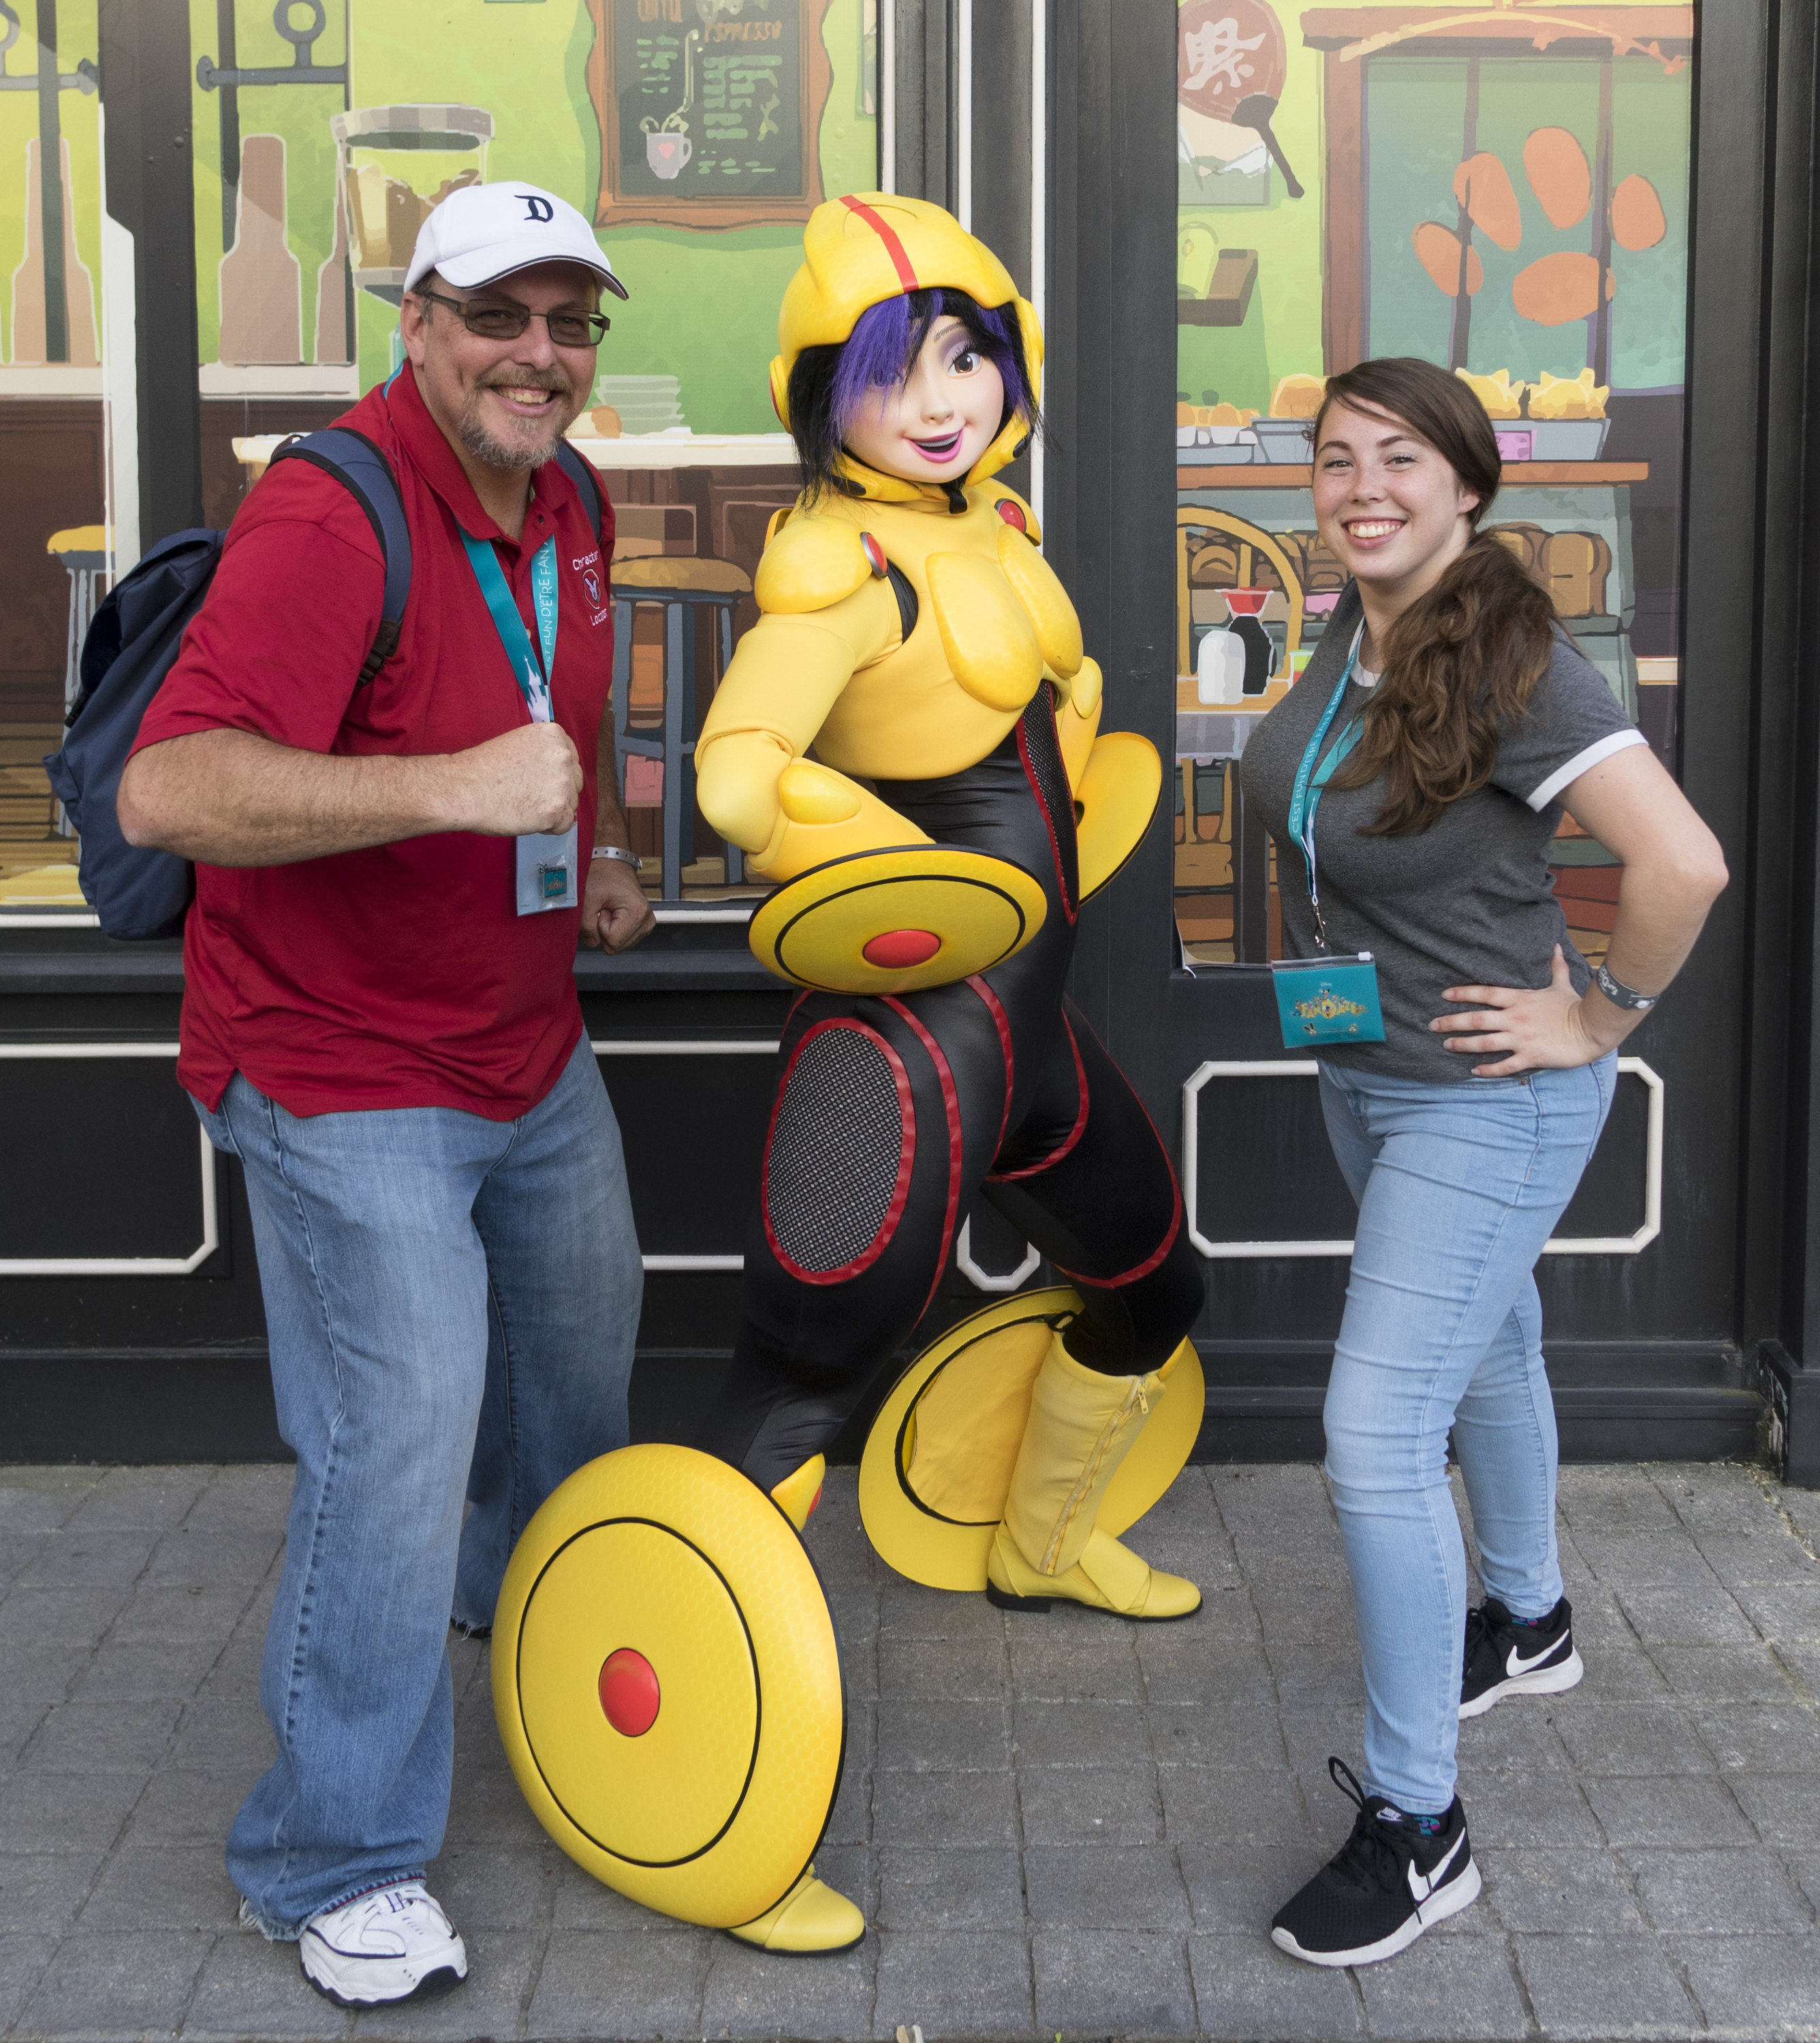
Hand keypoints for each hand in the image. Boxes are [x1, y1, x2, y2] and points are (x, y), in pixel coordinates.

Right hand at [452, 724, 583, 835]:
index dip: (556, 773)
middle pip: (575, 781)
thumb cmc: (482, 768)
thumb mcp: (518, 744)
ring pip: (571, 804)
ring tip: (524, 806)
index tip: (541, 780)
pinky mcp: (555, 809)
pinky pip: (564, 825)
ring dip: (553, 810)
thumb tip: (558, 773)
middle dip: (557, 792)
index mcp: (553, 735)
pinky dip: (549, 827)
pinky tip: (528, 819)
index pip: (570, 759)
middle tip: (529, 795)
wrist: (463, 788)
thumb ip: (542, 754)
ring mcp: (561, 783)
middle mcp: (562, 756)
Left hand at [581, 852, 655, 953]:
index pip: (612, 942)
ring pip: (620, 945)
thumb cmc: (603, 875)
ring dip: (610, 930)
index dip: (600, 927)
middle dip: (605, 931)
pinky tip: (615, 914)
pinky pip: (623, 940)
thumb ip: (586, 925)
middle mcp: (646, 920)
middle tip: (605, 909)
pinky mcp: (643, 925)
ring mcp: (646, 924)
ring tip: (610, 910)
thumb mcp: (587, 898)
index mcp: (637, 913)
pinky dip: (615, 929)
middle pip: (617, 947)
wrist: (613, 865)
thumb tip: (592, 941)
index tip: (603, 909)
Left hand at [1430, 945, 1625, 1075]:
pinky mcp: (1530, 1056)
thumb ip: (1555, 966)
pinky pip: (1504, 1065)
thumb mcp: (1562, 983)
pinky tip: (1474, 1071)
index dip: (1463, 993)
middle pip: (1476, 1019)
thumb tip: (1555, 946)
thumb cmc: (1575, 1006)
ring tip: (1446, 1045)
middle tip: (1433, 1025)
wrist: (1592, 1028)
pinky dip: (1487, 1069)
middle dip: (1452, 1022)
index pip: (1485, 993)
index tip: (1445, 995)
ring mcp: (1521, 1038)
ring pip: (1484, 1042)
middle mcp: (1515, 1018)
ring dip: (1463, 1044)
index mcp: (1520, 999)